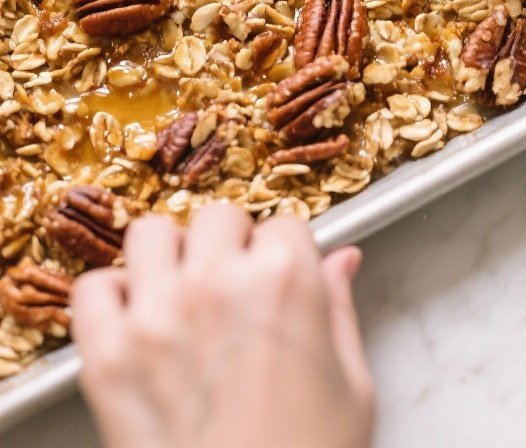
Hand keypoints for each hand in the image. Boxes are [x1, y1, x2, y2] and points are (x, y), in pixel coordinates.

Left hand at [72, 204, 374, 447]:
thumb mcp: (352, 387)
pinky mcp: (107, 356)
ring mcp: (155, 315)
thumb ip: (340, 310)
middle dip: (231, 246)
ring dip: (170, 257)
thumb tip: (342, 260)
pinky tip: (136, 324)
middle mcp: (216, 283)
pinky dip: (110, 299)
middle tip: (234, 290)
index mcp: (286, 281)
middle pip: (218, 217)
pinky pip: (94, 288)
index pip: (284, 224)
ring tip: (182, 295)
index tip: (281, 280)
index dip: (285, 256)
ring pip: (152, 233)